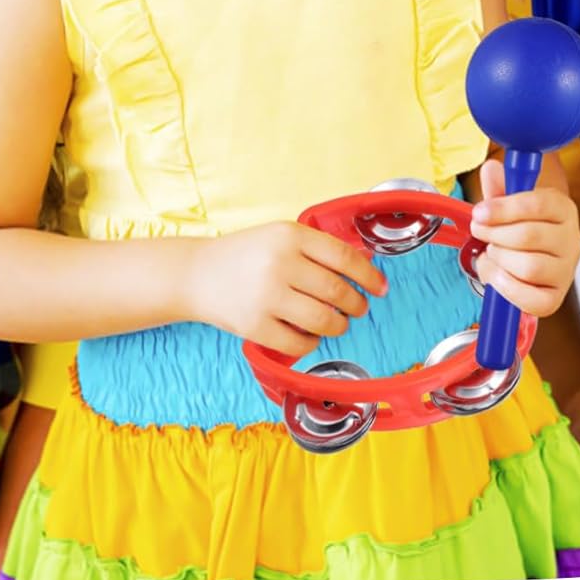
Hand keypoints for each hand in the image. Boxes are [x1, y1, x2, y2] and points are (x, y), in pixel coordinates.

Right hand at [191, 221, 388, 357]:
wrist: (198, 273)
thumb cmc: (246, 254)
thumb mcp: (280, 235)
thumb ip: (316, 248)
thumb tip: (364, 266)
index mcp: (290, 235)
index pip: (344, 258)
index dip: (370, 276)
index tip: (381, 288)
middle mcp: (280, 264)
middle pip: (338, 292)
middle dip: (357, 304)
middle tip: (359, 308)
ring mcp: (267, 297)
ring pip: (324, 321)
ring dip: (338, 326)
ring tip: (337, 323)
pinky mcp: (256, 327)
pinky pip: (300, 343)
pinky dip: (312, 342)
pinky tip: (308, 334)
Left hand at [469, 156, 579, 316]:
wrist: (533, 257)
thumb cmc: (521, 227)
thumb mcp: (509, 203)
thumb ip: (498, 188)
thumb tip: (491, 169)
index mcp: (562, 208)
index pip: (536, 204)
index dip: (502, 208)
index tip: (479, 212)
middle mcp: (571, 240)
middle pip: (528, 236)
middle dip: (494, 234)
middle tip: (480, 231)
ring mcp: (566, 271)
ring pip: (529, 267)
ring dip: (499, 260)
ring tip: (492, 253)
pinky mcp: (556, 298)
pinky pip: (532, 299)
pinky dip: (506, 287)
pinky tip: (496, 274)